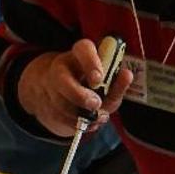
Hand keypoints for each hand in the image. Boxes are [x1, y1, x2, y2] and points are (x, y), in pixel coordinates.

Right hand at [18, 40, 133, 137]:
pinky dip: (75, 124)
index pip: (83, 49)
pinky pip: (59, 117)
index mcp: (80, 54)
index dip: (91, 63)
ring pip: (61, 103)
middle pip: (63, 80)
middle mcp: (62, 67)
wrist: (65, 92)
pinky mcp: (47, 105)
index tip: (99, 78)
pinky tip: (87, 123)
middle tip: (96, 104)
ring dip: (79, 115)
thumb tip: (127, 75)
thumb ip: (117, 81)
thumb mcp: (107, 81)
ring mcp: (51, 87)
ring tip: (96, 117)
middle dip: (80, 96)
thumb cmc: (91, 83)